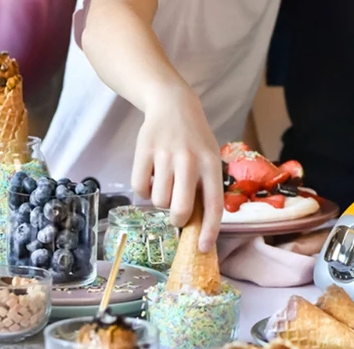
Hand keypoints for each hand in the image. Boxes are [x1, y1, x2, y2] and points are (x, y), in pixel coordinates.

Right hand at [131, 85, 222, 251]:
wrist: (173, 103)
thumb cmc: (194, 137)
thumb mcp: (209, 156)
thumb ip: (205, 185)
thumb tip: (198, 226)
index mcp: (211, 163)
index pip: (213, 204)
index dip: (209, 230)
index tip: (202, 249)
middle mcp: (190, 159)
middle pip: (180, 209)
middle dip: (177, 219)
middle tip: (176, 214)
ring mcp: (166, 155)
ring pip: (158, 201)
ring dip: (160, 200)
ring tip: (165, 183)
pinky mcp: (144, 151)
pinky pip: (139, 188)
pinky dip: (143, 190)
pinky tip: (151, 176)